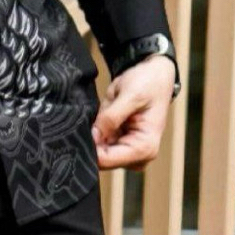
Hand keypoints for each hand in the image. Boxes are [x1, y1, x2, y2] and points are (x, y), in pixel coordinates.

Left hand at [91, 54, 174, 170]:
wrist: (155, 75)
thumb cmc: (147, 84)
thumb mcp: (129, 96)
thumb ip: (111, 118)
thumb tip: (93, 136)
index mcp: (144, 148)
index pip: (107, 160)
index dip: (90, 147)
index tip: (79, 130)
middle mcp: (138, 155)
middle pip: (102, 159)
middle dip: (91, 139)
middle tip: (86, 119)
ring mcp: (130, 150)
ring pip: (100, 151)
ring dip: (94, 133)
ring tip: (98, 114)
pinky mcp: (122, 142)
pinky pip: (102, 141)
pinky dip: (96, 130)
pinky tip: (99, 116)